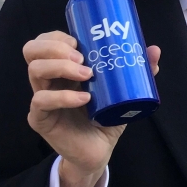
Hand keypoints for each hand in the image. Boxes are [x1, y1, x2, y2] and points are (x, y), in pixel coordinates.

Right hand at [23, 31, 159, 186]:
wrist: (99, 150)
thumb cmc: (107, 116)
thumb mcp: (124, 92)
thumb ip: (138, 72)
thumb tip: (154, 50)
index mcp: (64, 68)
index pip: (47, 42)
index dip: (58, 36)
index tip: (80, 41)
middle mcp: (49, 80)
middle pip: (32, 51)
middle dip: (55, 47)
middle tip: (81, 57)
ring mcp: (42, 97)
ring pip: (35, 71)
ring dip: (61, 67)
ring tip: (87, 75)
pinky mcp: (40, 118)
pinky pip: (42, 101)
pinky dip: (64, 97)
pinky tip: (84, 98)